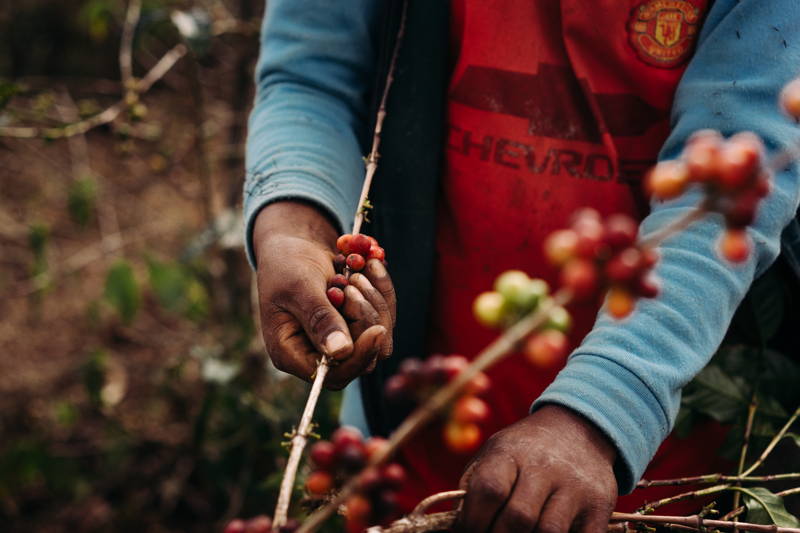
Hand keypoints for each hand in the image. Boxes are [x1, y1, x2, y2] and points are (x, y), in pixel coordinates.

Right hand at [253, 201, 395, 388]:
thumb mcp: (299, 287)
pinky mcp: (358, 324)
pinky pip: (384, 316)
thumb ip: (320, 318)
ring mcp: (341, 340)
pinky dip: (381, 290)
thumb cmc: (286, 264)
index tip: (377, 330)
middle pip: (362, 357)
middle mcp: (317, 353)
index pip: (333, 375)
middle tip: (354, 281)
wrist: (293, 245)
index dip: (358, 357)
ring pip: (379, 337)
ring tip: (356, 272)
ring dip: (375, 301)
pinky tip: (371, 267)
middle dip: (366, 317)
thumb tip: (340, 352)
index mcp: (291, 353)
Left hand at [456, 405, 617, 532]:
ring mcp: (575, 488)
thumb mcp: (496, 452)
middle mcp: (545, 467)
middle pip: (518, 518)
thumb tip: (460, 526)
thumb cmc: (525, 451)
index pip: (489, 489)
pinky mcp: (598, 507)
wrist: (580, 428)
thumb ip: (476, 486)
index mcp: (511, 451)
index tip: (469, 530)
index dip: (473, 520)